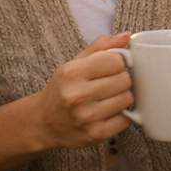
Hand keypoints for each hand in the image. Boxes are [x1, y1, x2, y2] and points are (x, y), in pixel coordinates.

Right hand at [31, 35, 134, 150]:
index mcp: (73, 73)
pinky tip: (107, 112)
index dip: (118, 62)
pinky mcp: (95, 135)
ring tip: (107, 98)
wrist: (43, 122)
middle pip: (125, 80)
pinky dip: (121, 115)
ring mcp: (87, 118)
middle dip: (121, 79)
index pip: (117, 60)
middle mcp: (78, 96)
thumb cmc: (62, 89)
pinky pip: (125, 119)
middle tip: (108, 84)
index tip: (111, 67)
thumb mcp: (75, 63)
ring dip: (122, 97)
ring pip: (128, 99)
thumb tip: (127, 36)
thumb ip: (101, 47)